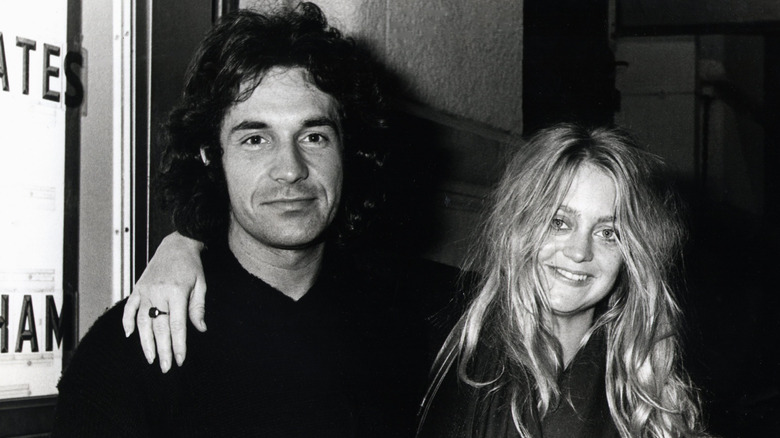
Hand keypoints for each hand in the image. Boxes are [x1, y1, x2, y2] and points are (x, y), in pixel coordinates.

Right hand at [122, 232, 206, 371]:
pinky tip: (129, 336)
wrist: (176, 244)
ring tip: (151, 358)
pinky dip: (127, 322)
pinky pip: (130, 308)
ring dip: (146, 342)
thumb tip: (200, 329)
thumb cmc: (191, 265)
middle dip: (163, 350)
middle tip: (166, 367)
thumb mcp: (201, 285)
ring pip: (143, 322)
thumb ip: (198, 308)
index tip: (180, 360)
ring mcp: (145, 291)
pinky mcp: (137, 288)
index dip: (179, 344)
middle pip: (159, 327)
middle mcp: (158, 292)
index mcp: (176, 292)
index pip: (177, 325)